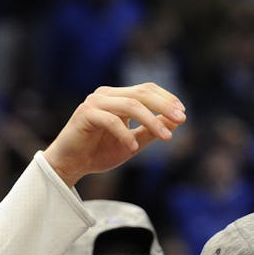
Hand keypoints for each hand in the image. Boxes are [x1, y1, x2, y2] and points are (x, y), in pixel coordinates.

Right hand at [44, 84, 185, 186]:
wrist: (70, 165)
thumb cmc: (99, 153)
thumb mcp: (134, 142)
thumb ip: (152, 131)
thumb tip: (176, 120)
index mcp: (118, 97)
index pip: (146, 89)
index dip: (167, 98)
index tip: (182, 113)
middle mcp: (106, 95)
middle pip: (141, 93)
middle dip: (164, 106)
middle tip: (181, 119)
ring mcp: (95, 103)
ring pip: (130, 104)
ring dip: (151, 121)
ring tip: (166, 137)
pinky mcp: (84, 114)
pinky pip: (111, 120)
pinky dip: (125, 134)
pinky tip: (133, 147)